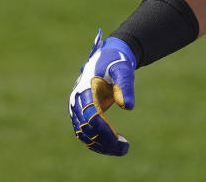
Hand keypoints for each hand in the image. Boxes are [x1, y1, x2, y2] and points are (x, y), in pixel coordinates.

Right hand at [68, 29, 136, 154]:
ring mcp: (78, 108)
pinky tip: (114, 147)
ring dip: (101, 145)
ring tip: (123, 150)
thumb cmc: (117, 62)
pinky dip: (99, 142)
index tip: (119, 140)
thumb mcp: (123, 70)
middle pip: (86, 128)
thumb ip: (125, 86)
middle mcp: (77, 101)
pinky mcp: (82, 113)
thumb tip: (128, 107)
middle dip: (105, 141)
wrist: (109, 56)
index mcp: (85, 90)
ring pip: (84, 134)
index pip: (91, 116)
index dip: (104, 130)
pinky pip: (87, 132)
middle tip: (125, 149)